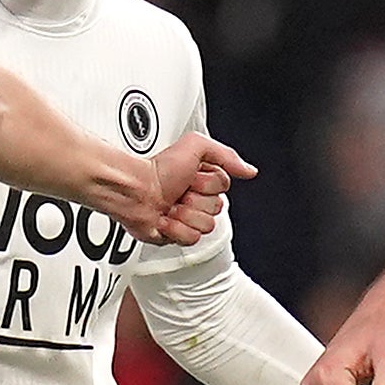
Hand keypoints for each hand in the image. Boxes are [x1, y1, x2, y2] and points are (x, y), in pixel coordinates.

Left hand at [122, 133, 255, 244]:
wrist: (135, 192)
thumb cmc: (158, 169)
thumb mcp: (195, 146)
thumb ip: (226, 155)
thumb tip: (249, 171)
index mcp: (203, 178)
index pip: (225, 188)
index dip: (208, 184)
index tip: (192, 177)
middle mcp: (196, 197)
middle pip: (217, 208)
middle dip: (196, 200)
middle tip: (179, 192)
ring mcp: (187, 217)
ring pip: (206, 225)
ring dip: (185, 215)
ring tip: (170, 206)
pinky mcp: (177, 234)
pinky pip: (192, 239)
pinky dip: (176, 229)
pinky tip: (165, 219)